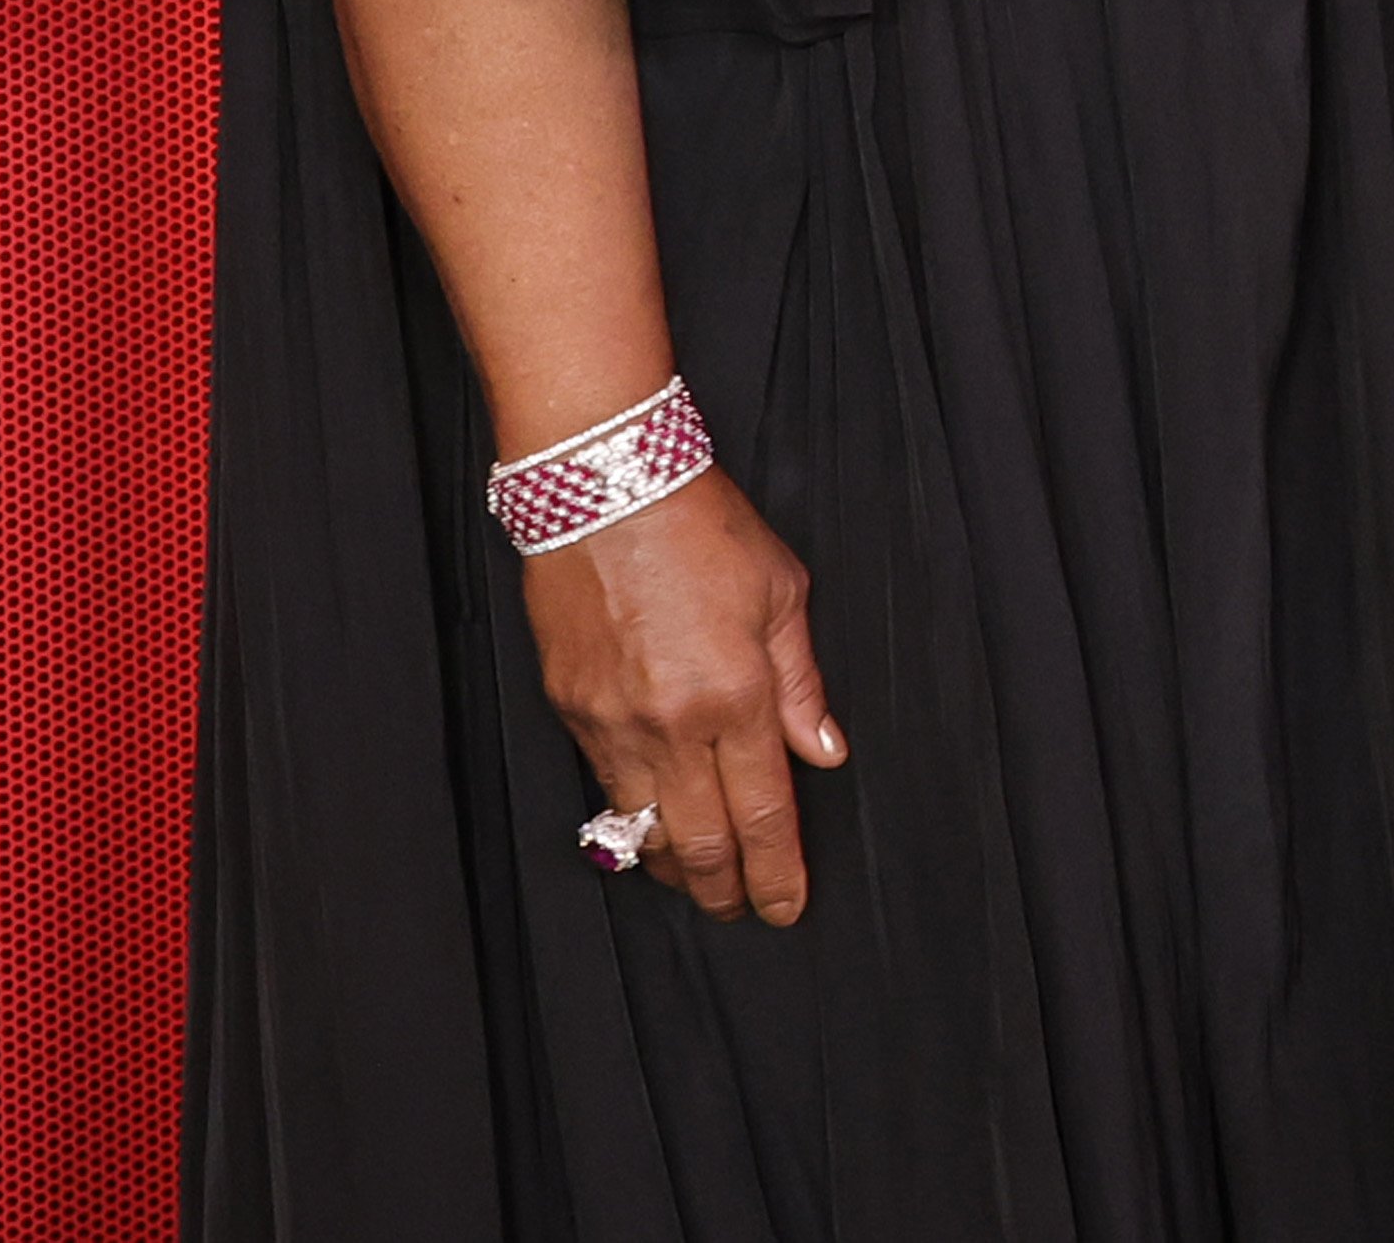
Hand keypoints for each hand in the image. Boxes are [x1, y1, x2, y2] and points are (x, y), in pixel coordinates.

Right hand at [520, 467, 845, 924]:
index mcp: (736, 695)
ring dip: (676, 867)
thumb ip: (802, 682)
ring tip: (699, 878)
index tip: (787, 906)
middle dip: (726, 892)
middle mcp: (672, 724)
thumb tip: (823, 751)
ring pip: (644, 832)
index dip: (778, 875)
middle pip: (703, 845)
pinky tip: (649, 822)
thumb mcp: (780, 591)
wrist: (604, 483)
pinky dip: (631, 819)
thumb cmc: (698, 524)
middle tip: (742, 910)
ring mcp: (613, 723)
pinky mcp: (570, 709)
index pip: (764, 815)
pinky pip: (603, 788)